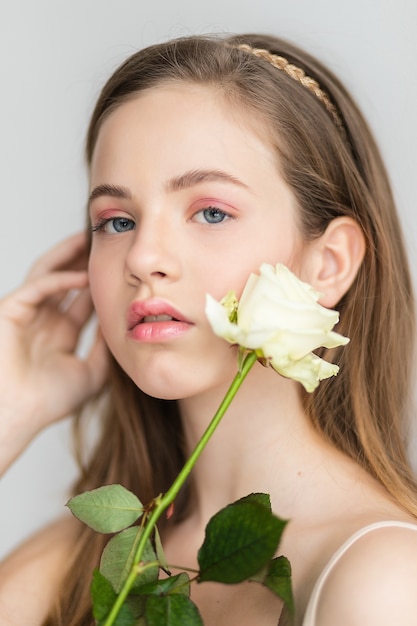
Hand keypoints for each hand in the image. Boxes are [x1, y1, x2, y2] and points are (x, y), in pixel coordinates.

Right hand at [0, 233, 107, 473]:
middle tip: (107, 244)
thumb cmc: (47, 402)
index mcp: (59, 332)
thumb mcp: (91, 373)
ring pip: (49, 272)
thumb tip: (123, 324)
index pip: (82, 299)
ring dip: (68, 256)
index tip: (123, 269)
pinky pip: (38, 286)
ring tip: (90, 239)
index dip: (100, 283)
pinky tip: (83, 276)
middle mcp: (43, 319)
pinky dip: (60, 279)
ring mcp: (27, 313)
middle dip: (84, 261)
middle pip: (66, 280)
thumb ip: (105, 348)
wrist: (17, 417)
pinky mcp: (11, 310)